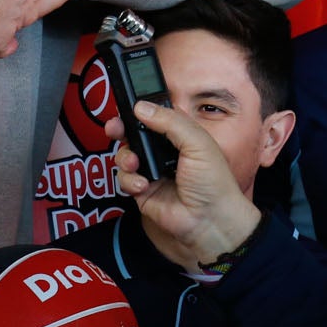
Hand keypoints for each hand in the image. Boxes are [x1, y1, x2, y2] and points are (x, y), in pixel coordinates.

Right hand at [107, 101, 260, 268]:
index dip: (140, 110)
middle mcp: (163, 151)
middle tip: (114, 128)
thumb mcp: (197, 142)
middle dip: (120, 129)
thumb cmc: (213, 182)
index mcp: (180, 135)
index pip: (155, 116)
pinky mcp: (142, 190)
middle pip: (134, 133)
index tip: (127, 106)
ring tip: (134, 163)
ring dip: (125, 156)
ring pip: (124, 155)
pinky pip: (124, 179)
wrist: (209, 219)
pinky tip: (143, 185)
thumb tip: (141, 107)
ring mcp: (151, 170)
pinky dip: (129, 180)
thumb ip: (170, 121)